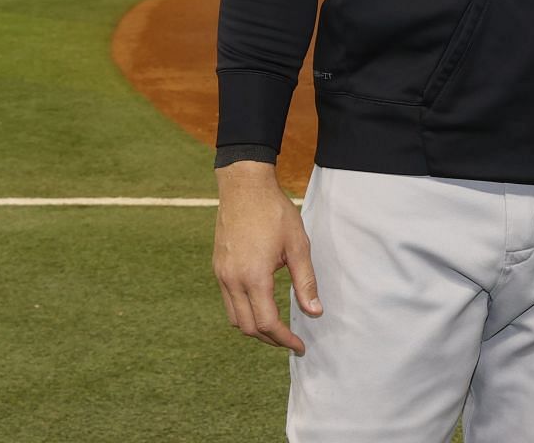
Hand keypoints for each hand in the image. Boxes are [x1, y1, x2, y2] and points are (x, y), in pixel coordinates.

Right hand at [213, 161, 321, 354]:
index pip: (267, 323)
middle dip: (270, 339)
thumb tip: (315, 312)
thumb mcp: (298, 245)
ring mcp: (221, 275)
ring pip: (234, 318)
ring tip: (277, 327)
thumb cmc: (274, 213)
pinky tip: (261, 305)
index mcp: (254, 277)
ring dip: (254, 328)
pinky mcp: (218, 268)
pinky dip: (244, 311)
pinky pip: (228, 301)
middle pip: (248, 327)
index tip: (299, 345)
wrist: (244, 187)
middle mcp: (232, 280)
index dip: (284, 339)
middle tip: (291, 341)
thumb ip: (305, 281)